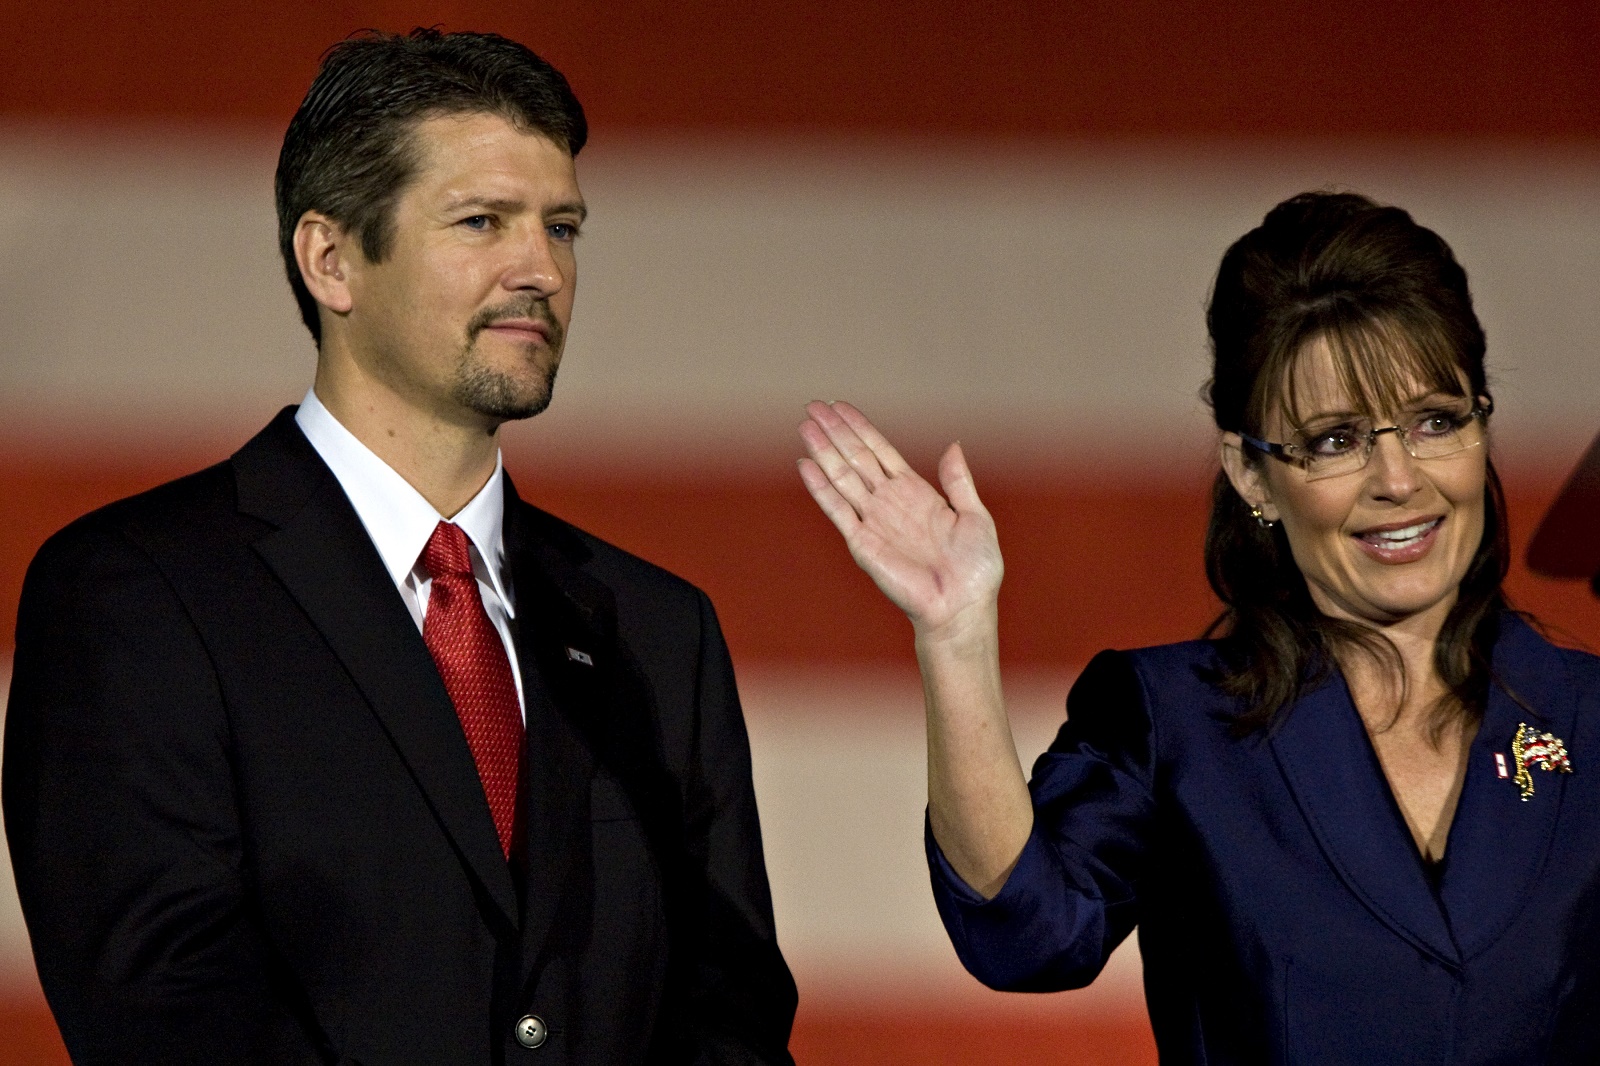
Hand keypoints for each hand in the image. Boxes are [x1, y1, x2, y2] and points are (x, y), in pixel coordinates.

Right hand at [798, 401, 1002, 640]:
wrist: (961, 607)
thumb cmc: (975, 570)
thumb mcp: (975, 517)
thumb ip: (959, 482)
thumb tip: (953, 445)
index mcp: (916, 493)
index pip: (880, 452)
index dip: (860, 428)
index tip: (840, 407)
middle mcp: (889, 503)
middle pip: (855, 458)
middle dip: (834, 431)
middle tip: (812, 406)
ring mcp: (873, 521)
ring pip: (842, 477)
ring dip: (823, 451)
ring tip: (805, 426)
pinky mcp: (862, 543)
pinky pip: (837, 509)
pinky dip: (820, 487)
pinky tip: (805, 465)